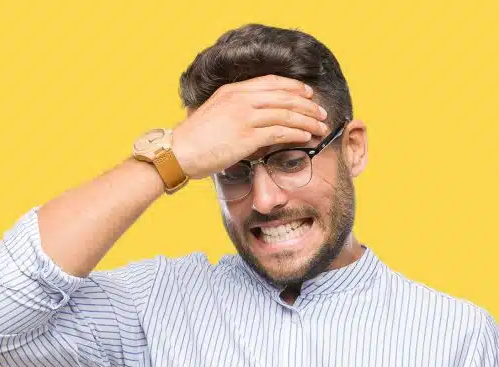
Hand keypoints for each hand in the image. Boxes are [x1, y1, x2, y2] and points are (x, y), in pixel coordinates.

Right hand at [170, 74, 330, 179]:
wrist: (177, 152)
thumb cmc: (193, 140)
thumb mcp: (214, 113)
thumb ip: (234, 110)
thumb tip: (254, 119)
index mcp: (232, 91)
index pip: (272, 82)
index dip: (294, 87)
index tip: (308, 94)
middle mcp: (240, 99)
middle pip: (284, 96)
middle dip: (307, 105)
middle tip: (321, 112)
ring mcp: (244, 117)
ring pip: (286, 114)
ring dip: (308, 120)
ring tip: (320, 127)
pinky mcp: (247, 137)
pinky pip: (280, 132)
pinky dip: (297, 133)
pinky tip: (306, 136)